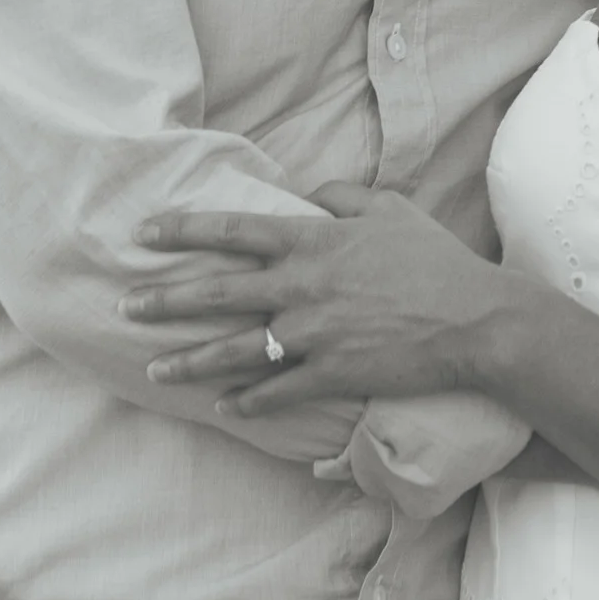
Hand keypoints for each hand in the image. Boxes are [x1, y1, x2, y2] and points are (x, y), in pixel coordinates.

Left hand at [124, 183, 527, 423]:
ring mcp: (314, 334)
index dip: (184, 230)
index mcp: (312, 240)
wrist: (472, 320)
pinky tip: (224, 407)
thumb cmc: (432, 259)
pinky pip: (277, 392)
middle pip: (218, 293)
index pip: (233, 230)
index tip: (145, 234)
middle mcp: (302, 286)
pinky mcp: (332, 374)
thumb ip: (341, 194)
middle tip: (126, 307)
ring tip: (154, 370)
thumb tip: (306, 192)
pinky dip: (247, 401)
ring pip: (235, 351)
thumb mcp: (388, 208)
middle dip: (166, 301)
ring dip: (190, 362)